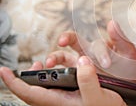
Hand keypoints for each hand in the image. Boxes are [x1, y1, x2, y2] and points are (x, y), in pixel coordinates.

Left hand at [0, 56, 126, 105]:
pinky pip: (59, 84)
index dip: (15, 83)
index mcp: (62, 102)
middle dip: (27, 77)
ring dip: (42, 74)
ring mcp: (67, 96)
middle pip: (34, 91)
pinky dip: (56, 74)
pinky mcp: (75, 92)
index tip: (4, 71)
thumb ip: (89, 80)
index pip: (30, 94)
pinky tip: (64, 68)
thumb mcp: (99, 97)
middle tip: (32, 65)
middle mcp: (61, 100)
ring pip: (46, 86)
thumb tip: (81, 61)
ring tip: (45, 64)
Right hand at [46, 20, 135, 76]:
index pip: (98, 45)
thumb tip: (112, 23)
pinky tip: (50, 75)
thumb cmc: (129, 65)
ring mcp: (81, 62)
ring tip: (49, 62)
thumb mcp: (128, 52)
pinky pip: (64, 71)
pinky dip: (55, 71)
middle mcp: (89, 51)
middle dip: (67, 38)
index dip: (101, 53)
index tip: (107, 64)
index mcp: (101, 45)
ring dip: (55, 57)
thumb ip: (120, 38)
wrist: (130, 80)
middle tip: (62, 40)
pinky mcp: (77, 73)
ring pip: (64, 56)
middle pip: (74, 40)